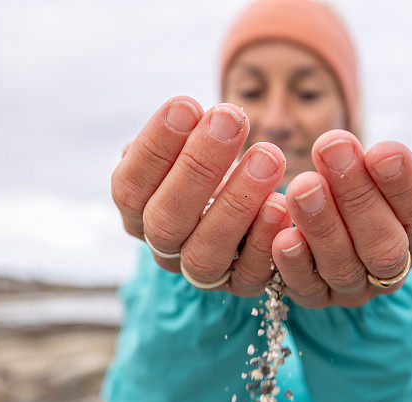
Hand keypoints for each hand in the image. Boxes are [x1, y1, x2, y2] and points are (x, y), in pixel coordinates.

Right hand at [111, 97, 291, 296]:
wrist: (253, 207)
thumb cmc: (215, 167)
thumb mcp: (191, 146)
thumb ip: (183, 134)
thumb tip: (184, 113)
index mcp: (138, 211)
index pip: (129, 187)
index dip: (155, 148)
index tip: (187, 104)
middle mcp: (163, 247)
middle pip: (165, 220)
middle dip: (198, 166)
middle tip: (231, 119)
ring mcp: (201, 273)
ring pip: (205, 253)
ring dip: (237, 203)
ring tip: (268, 156)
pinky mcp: (242, 286)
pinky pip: (250, 274)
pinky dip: (265, 239)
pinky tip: (281, 204)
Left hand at [271, 130, 411, 307]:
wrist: (314, 215)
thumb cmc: (349, 185)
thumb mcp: (366, 170)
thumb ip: (365, 163)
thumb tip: (343, 145)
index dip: (402, 185)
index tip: (381, 150)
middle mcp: (391, 269)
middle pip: (383, 245)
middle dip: (358, 197)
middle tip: (332, 152)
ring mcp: (353, 288)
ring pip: (344, 266)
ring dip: (323, 225)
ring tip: (302, 186)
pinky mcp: (315, 298)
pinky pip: (306, 286)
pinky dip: (295, 263)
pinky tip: (283, 236)